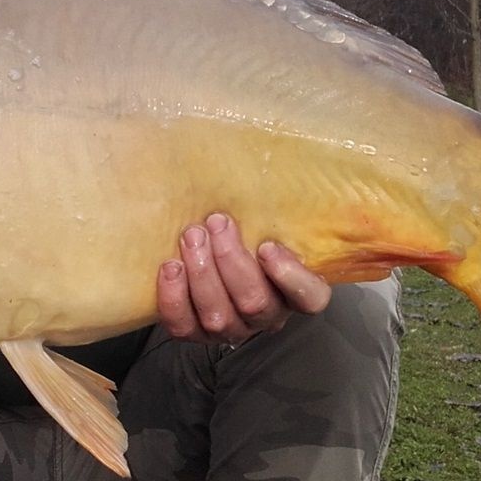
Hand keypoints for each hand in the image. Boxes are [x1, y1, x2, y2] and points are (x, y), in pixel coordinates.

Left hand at [156, 212, 330, 344]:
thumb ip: (268, 202)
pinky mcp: (195, 333)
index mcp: (293, 288)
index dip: (291, 277)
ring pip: (220, 317)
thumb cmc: (236, 227)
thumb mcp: (260, 214)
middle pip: (256, 302)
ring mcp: (231, 327)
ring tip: (191, 237)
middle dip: (231, 260)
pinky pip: (184, 326)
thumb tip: (262, 148)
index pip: (311, 298)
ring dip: (203, 273)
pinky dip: (174, 297)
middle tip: (216, 223)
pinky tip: (170, 267)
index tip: (267, 245)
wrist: (199, 246)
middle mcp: (266, 314)